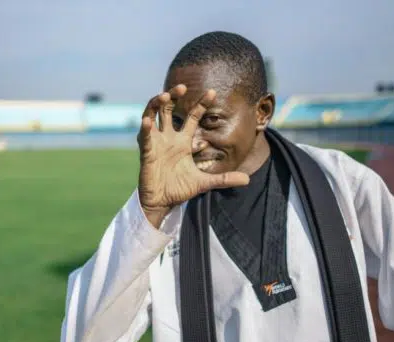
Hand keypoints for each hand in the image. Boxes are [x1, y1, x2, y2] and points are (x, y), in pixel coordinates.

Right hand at [137, 85, 249, 227]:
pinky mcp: (147, 153)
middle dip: (173, 96)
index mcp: (183, 141)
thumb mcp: (205, 182)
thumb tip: (247, 179)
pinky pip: (145, 138)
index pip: (192, 116)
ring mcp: (156, 143)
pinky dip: (145, 129)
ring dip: (156, 105)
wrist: (162, 202)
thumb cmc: (179, 189)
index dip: (201, 104)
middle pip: (168, 110)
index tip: (212, 91)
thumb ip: (224, 178)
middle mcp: (168, 137)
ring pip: (152, 116)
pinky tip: (147, 121)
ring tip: (164, 96)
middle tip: (182, 87)